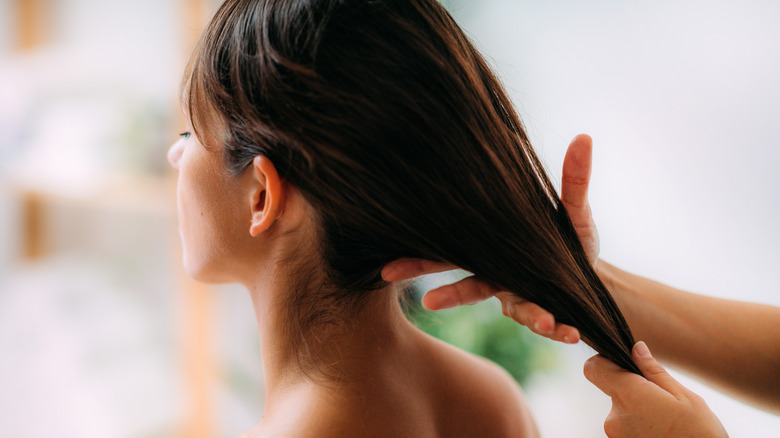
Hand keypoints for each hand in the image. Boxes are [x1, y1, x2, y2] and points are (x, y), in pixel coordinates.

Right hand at [382, 134, 597, 343]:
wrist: (590, 272)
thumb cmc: (567, 237)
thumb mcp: (571, 207)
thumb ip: (573, 179)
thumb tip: (584, 137)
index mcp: (493, 248)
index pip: (450, 252)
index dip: (418, 260)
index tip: (387, 268)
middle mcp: (498, 276)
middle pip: (464, 288)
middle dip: (445, 294)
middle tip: (426, 300)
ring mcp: (519, 296)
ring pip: (515, 309)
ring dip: (528, 315)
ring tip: (545, 322)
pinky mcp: (544, 311)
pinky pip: (549, 321)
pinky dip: (559, 326)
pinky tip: (571, 332)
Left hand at [584, 342, 727, 437]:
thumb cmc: (699, 432)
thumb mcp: (682, 396)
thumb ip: (653, 371)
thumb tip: (636, 349)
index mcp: (629, 395)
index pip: (594, 368)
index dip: (604, 361)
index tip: (624, 364)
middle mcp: (615, 417)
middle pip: (611, 389)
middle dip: (631, 388)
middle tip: (659, 397)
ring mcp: (616, 435)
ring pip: (620, 409)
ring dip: (636, 409)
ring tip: (663, 418)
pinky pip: (624, 427)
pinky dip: (638, 425)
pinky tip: (659, 430)